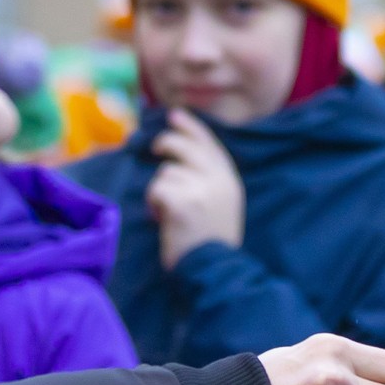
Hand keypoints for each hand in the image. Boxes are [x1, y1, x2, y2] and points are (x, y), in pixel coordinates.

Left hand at [147, 108, 244, 267]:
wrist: (213, 269)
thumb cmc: (210, 242)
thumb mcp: (221, 205)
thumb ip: (208, 180)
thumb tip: (178, 157)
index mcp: (229, 180)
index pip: (209, 143)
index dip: (190, 127)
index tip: (174, 115)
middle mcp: (218, 180)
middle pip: (185, 147)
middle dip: (166, 143)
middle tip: (155, 146)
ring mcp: (201, 189)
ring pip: (166, 172)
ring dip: (161, 191)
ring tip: (168, 213)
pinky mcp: (182, 201)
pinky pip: (157, 189)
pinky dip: (154, 204)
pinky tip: (162, 219)